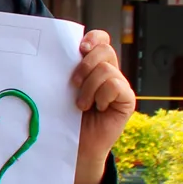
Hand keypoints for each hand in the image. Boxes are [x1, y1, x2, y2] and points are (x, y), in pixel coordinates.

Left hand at [71, 29, 135, 183]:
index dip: (93, 38)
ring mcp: (119, 85)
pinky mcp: (127, 99)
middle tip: (73, 83)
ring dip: (89, 87)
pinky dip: (102, 96)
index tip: (80, 49)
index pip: (101, 39)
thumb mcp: (62, 89)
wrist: (75, 145)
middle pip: (105, 50)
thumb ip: (66, 70)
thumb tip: (55, 51)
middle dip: (85, 65)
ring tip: (81, 104)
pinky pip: (116, 86)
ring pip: (107, 69)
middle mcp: (109, 72)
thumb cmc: (64, 116)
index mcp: (93, 65)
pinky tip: (97, 108)